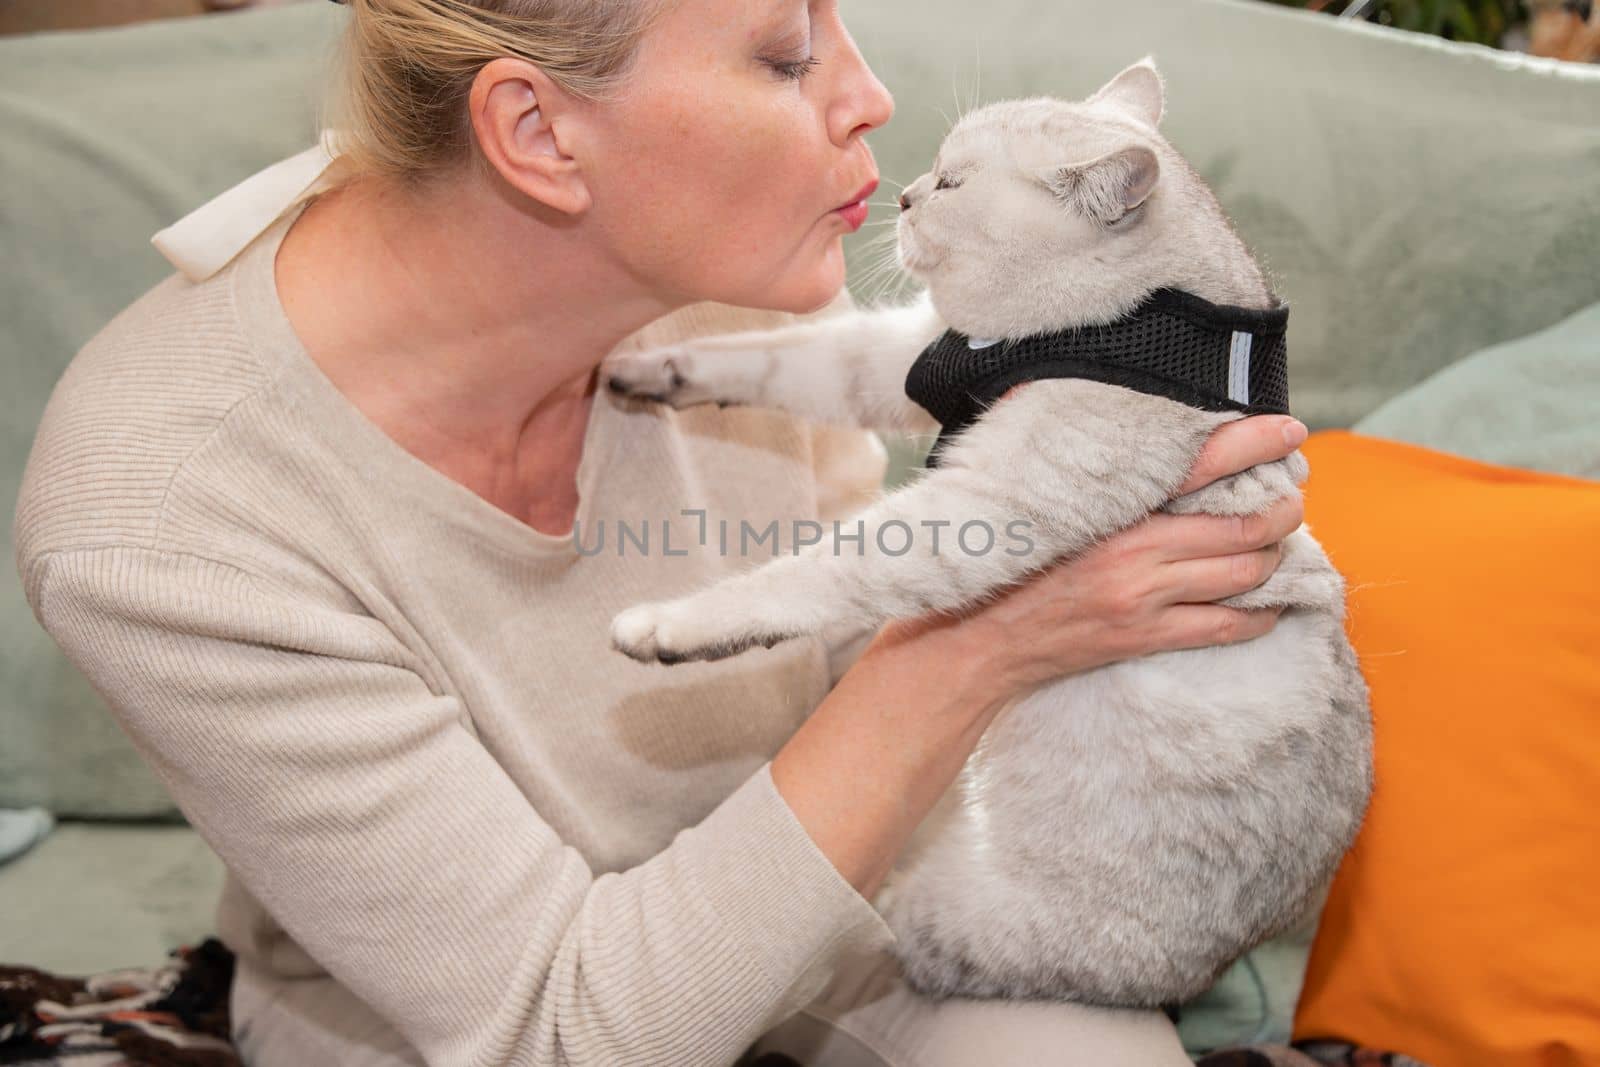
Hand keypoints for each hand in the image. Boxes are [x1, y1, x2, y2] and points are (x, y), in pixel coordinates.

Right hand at [871, 414, 1308, 700]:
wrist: (976, 641)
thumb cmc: (1007, 565)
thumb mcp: (1049, 508)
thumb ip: (1099, 481)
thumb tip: (1147, 449)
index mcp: (1112, 507)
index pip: (1201, 463)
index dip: (1255, 445)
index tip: (1289, 433)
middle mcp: (1136, 551)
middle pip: (1243, 526)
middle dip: (1281, 512)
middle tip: (1291, 500)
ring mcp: (1145, 599)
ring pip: (1245, 575)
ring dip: (1276, 559)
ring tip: (1279, 547)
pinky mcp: (1145, 638)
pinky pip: (1227, 626)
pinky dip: (1262, 613)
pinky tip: (1271, 603)